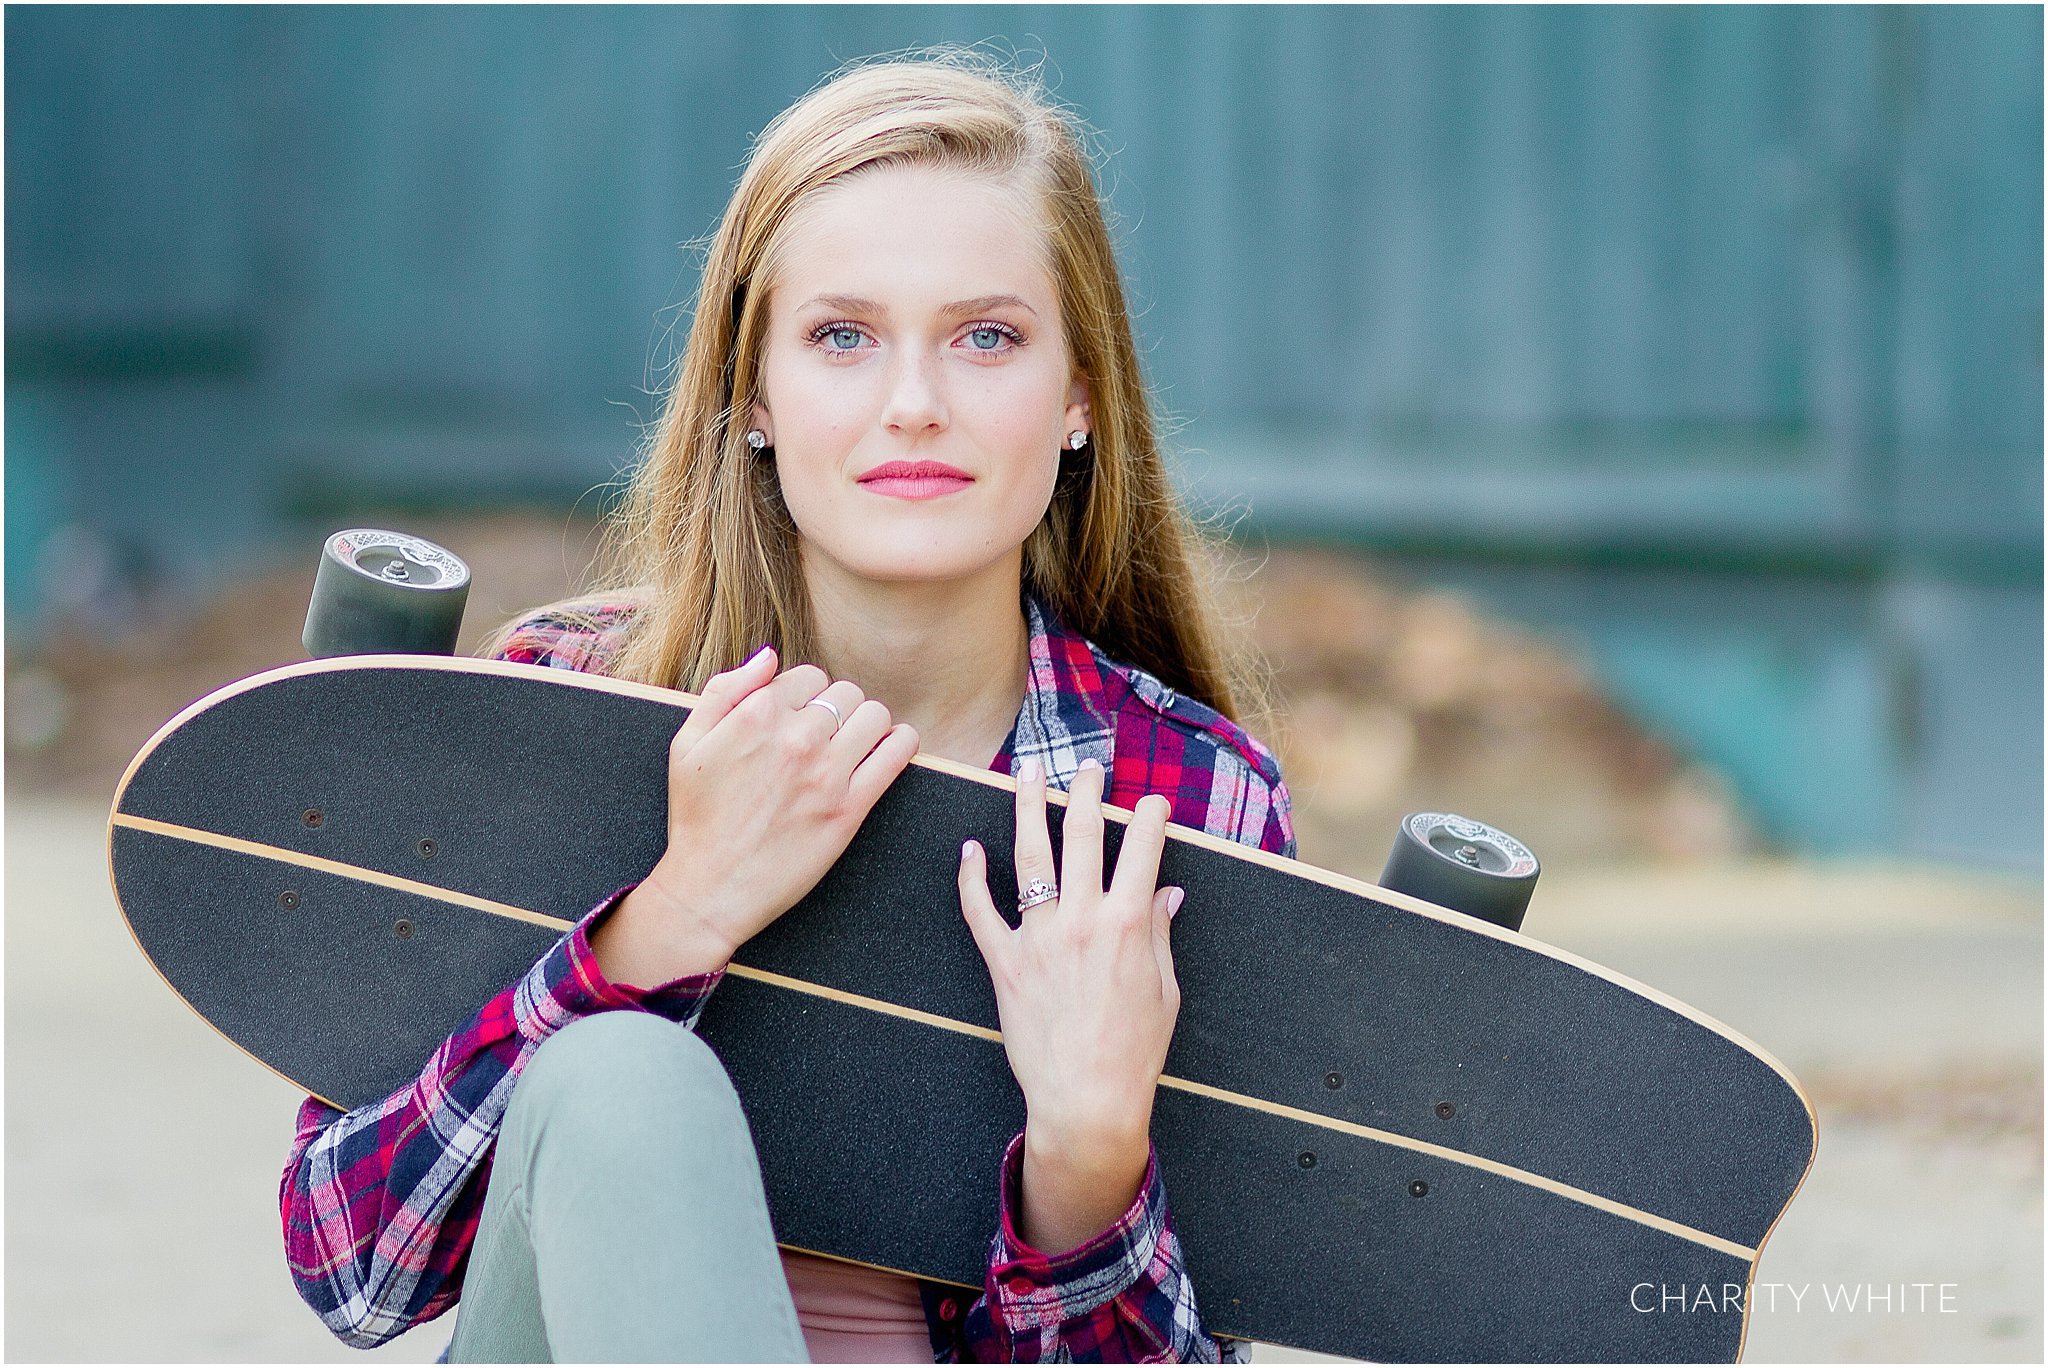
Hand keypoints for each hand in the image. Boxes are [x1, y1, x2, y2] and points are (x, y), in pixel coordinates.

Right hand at [593, 645, 919, 988]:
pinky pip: (897, 754)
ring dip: (870, 724)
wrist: (711, 886)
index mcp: (757, 714)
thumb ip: (725, 690)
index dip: (807, 696)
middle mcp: (796, 737)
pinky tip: (893, 748)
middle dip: (838, 709)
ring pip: (875, 716)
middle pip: (845, 693)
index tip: (801, 719)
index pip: (810, 676)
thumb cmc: (697, 816)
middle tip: (827, 736)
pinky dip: (902, 743)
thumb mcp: (687, 743)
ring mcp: (826, 773)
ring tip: (857, 743)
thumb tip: (770, 656)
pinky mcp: (850, 809)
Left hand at [957, 756, 1185, 1251]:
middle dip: (1087, 792)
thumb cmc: (1133, 1050)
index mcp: (1127, 924)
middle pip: (1082, 836)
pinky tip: (970, 847)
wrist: (1087, 1098)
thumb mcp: (1163, 989)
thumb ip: (1159, 934)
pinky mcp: (1005, 962)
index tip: (1152, 801)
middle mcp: (1081, 920)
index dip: (1149, 817)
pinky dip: (972, 877)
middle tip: (1087, 765)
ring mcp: (1038, 938)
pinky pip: (980, 911)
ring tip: (1027, 773)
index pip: (1142, 849)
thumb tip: (1168, 893)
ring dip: (1029, 807)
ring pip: (1031, 857)